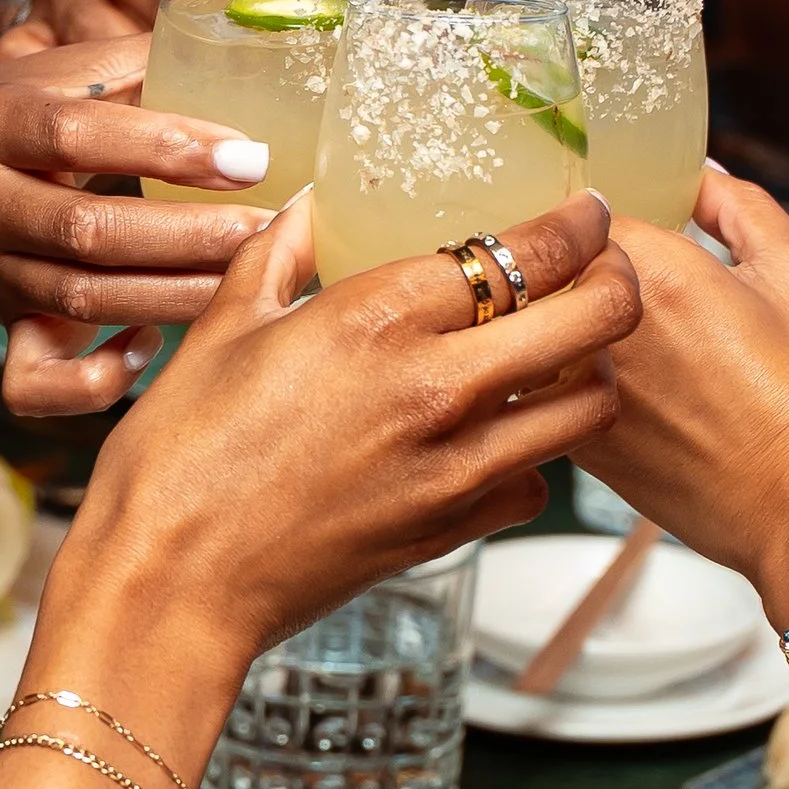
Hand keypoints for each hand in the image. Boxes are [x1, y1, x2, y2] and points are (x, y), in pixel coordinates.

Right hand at [0, 37, 275, 414]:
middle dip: (191, 234)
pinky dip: (99, 379)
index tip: (250, 157)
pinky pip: (39, 381)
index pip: (78, 135)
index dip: (166, 148)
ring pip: (85, 300)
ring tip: (257, 279)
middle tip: (274, 224)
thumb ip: (130, 66)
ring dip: (179, 296)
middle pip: (89, 231)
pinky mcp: (3, 326)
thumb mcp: (50, 77)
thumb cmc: (4, 123)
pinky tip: (152, 345)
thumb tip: (233, 45)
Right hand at [52, 188, 638, 669]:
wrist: (170, 586)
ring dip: (593, 371)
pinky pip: (539, 484)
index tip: (587, 213)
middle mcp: (436, 386)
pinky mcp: (453, 530)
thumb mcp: (220, 330)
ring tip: (566, 354)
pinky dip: (537, 457)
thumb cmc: (178, 458)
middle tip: (606, 271)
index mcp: (379, 317)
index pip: (529, 251)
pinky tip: (502, 437)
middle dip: (619, 282)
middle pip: (596, 320)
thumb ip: (276, 255)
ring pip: (591, 405)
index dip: (578, 224)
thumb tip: (303, 202)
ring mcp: (455, 466)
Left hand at [572, 170, 788, 625]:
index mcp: (650, 276)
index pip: (577, 217)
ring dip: (547, 325)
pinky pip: (546, 394)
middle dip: (559, 267)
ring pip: (532, 337)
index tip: (611, 222)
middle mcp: (597, 335)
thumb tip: (703, 178)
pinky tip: (616, 385)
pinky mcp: (582, 450)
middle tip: (592, 269)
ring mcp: (581, 398)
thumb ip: (742, 208)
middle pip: (540, 275)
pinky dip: (562, 379)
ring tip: (591, 327)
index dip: (592, 215)